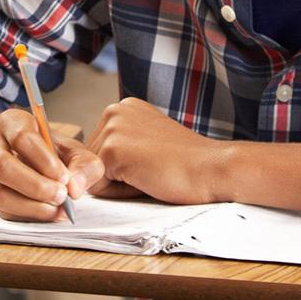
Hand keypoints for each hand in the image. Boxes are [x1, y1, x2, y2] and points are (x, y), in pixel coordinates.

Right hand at [0, 108, 103, 220]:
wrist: (19, 156)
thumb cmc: (47, 150)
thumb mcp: (70, 148)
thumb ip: (83, 163)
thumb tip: (76, 188)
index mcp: (10, 122)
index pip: (21, 137)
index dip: (44, 160)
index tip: (65, 178)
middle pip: (2, 165)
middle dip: (35, 186)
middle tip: (61, 196)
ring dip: (30, 206)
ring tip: (56, 209)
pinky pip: (1, 210)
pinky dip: (27, 216)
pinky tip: (47, 214)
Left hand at [86, 97, 222, 203]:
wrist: (213, 168)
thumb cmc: (186, 163)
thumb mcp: (148, 143)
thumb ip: (120, 148)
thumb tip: (87, 172)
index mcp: (123, 108)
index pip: (100, 149)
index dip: (123, 167)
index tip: (153, 160)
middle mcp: (113, 110)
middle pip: (93, 161)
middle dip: (118, 175)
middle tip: (154, 168)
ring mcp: (112, 129)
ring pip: (94, 175)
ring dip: (120, 184)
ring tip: (151, 172)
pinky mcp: (113, 151)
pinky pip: (98, 187)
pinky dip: (121, 193)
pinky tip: (147, 178)